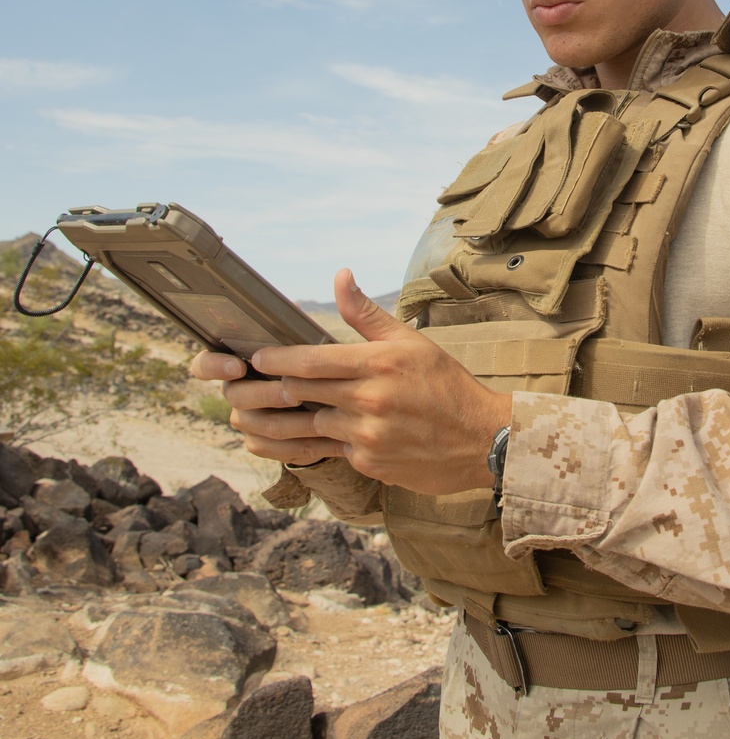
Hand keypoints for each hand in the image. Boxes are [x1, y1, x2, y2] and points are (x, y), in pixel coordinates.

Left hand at [190, 269, 511, 493]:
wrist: (483, 439)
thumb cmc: (446, 385)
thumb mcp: (410, 342)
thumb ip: (366, 315)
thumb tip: (341, 276)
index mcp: (377, 365)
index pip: (311, 360)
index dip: (274, 360)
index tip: (253, 359)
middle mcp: (369, 400)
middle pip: (299, 394)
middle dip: (263, 391)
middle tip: (237, 387)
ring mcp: (368, 435)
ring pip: (305, 428)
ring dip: (271, 425)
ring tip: (245, 421)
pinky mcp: (370, 463)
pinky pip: (327, 452)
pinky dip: (306, 446)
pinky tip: (283, 444)